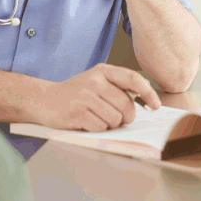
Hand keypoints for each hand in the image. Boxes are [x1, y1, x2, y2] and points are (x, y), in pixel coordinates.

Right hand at [34, 63, 161, 131]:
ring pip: (115, 119)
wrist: (45, 100)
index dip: (148, 93)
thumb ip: (118, 86)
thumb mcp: (96, 81)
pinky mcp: (77, 113)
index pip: (133, 79)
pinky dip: (97, 129)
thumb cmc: (75, 93)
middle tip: (117, 118)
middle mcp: (94, 81)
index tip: (155, 105)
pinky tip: (86, 122)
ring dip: (109, 124)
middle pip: (126, 105)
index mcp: (103, 71)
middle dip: (126, 118)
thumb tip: (145, 98)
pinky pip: (101, 127)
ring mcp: (85, 96)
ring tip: (96, 117)